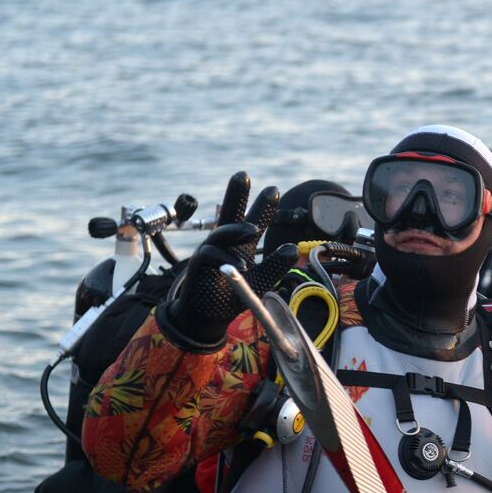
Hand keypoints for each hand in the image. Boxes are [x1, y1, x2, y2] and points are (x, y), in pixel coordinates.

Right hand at [159, 173, 294, 348]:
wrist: (209, 317)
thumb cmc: (233, 294)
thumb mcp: (260, 281)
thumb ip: (274, 265)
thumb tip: (292, 248)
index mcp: (241, 245)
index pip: (252, 221)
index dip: (262, 207)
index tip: (273, 189)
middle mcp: (225, 244)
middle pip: (230, 214)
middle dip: (236, 194)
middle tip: (243, 175)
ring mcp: (210, 252)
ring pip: (221, 232)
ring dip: (237, 229)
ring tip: (254, 229)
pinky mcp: (199, 266)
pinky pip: (209, 255)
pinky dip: (224, 257)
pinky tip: (240, 265)